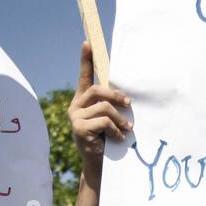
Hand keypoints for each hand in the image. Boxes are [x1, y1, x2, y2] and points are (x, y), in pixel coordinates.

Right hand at [68, 40, 131, 185]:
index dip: (86, 60)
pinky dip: (115, 130)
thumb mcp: (109, 118)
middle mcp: (76, 105)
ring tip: (126, 128)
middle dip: (116, 95)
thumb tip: (127, 95)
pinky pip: (103, 122)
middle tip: (129, 103)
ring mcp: (75, 117)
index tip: (88, 42)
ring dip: (119, 118)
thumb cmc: (107, 139)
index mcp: (83, 99)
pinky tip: (118, 138)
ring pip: (103, 107)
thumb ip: (112, 105)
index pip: (84, 76)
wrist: (98, 163)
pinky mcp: (79, 129)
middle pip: (98, 89)